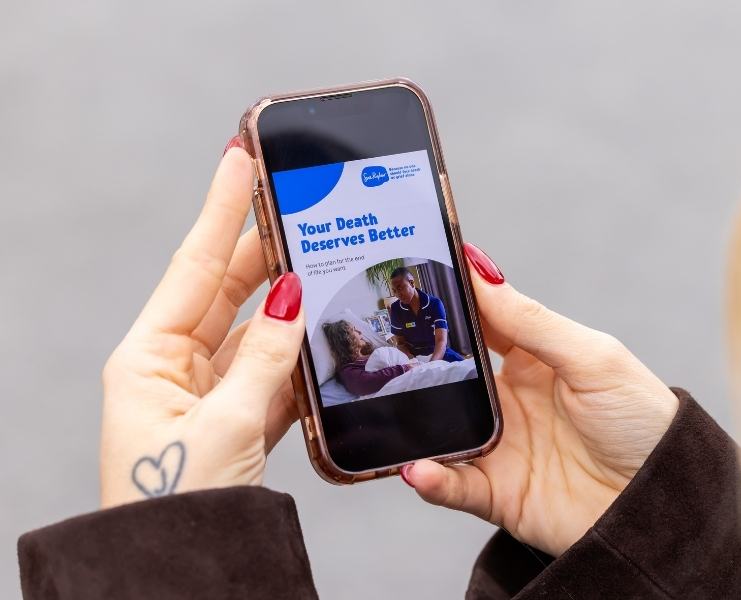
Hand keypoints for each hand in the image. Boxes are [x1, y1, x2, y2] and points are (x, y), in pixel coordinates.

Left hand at [100, 138, 304, 507]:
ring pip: (256, 331)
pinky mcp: (235, 417)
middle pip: (227, 291)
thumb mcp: (225, 425)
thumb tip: (295, 298)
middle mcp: (173, 367)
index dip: (222, 210)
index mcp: (148, 359)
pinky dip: (299, 357)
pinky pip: (271, 372)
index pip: (194, 267)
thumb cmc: (178, 505)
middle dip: (265, 250)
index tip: (240, 158)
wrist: (181, 573)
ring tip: (323, 266)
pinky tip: (325, 337)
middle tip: (299, 207)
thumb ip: (265, 358)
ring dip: (290, 306)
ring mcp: (207, 392)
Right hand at [402, 243, 677, 556]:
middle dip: (414, 363)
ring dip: (412, 424)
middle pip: (449, 376)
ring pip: (440, 429)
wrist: (669, 506)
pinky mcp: (497, 492)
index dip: (449, 302)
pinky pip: (453, 485)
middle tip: (380, 347)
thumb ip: (532, 321)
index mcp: (532, 360)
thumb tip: (481, 271)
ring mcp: (499, 446)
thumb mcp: (592, 358)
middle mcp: (508, 401)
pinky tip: (417, 468)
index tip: (412, 276)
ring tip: (385, 412)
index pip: (480, 323)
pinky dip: (431, 479)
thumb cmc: (643, 422)